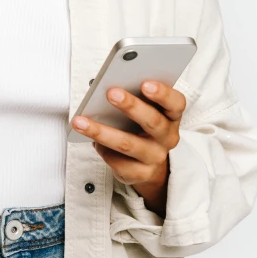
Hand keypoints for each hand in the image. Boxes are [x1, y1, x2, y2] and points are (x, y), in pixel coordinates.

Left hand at [71, 80, 186, 217]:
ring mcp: (155, 157)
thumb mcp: (144, 107)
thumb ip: (134, 95)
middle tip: (110, 93)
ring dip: (102, 132)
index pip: (175, 103)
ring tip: (80, 121)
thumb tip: (108, 85)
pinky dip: (103, 150)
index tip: (145, 83)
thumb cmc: (140, 123)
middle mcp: (168, 137)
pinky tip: (92, 142)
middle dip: (131, 106)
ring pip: (128, 144)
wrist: (147, 160)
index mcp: (171, 116)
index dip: (163, 93)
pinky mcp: (141, 174)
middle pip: (153, 121)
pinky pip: (119, 163)